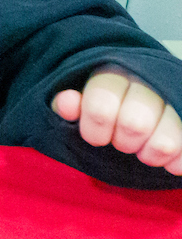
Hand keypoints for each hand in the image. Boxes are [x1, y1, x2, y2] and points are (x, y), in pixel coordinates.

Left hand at [51, 67, 181, 174]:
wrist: (141, 98)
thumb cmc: (105, 105)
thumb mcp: (79, 102)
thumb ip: (68, 105)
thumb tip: (67, 102)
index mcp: (114, 75)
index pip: (101, 107)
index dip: (95, 131)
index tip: (96, 138)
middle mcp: (148, 83)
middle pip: (134, 125)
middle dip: (124, 142)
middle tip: (122, 143)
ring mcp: (175, 99)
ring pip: (165, 143)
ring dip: (151, 154)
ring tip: (145, 152)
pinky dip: (177, 163)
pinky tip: (169, 163)